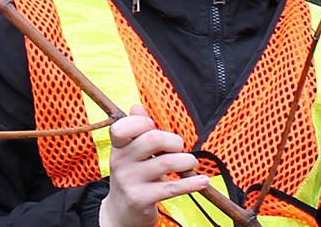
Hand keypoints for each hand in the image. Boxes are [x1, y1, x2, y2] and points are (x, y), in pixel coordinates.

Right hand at [98, 105, 210, 226]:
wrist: (121, 213)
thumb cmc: (132, 176)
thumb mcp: (130, 154)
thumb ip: (135, 131)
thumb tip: (137, 107)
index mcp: (118, 147)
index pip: (123, 126)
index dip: (141, 122)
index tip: (152, 127)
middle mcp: (120, 162)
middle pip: (153, 139)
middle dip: (174, 140)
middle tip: (180, 147)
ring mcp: (130, 181)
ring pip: (167, 162)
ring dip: (187, 161)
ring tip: (191, 163)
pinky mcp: (141, 199)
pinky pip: (172, 188)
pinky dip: (192, 183)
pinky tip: (203, 181)